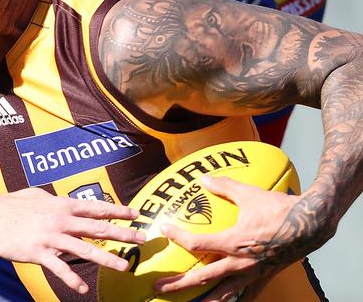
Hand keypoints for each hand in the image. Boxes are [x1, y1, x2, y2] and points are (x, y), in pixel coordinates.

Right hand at [0, 188, 145, 294]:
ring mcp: (51, 237)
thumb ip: (51, 198)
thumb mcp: (35, 195)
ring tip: (124, 267)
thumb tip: (60, 198)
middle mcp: (61, 220)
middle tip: (142, 239)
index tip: (136, 214)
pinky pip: (60, 268)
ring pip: (85, 249)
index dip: (118, 210)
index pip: (96, 207)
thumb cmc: (10, 204)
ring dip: (107, 259)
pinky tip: (84, 288)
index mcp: (62, 205)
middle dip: (123, 234)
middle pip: (98, 228)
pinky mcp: (39, 253)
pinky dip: (73, 279)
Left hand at [154, 176, 322, 301]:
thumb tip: (204, 178)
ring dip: (203, 301)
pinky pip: (246, 295)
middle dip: (178, 284)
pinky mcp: (263, 277)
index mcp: (233, 242)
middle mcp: (240, 262)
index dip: (177, 237)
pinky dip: (233, 301)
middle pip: (202, 278)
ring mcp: (252, 273)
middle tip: (158, 288)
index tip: (164, 229)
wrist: (310, 225)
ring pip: (223, 294)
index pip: (197, 244)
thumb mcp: (249, 194)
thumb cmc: (279, 208)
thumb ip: (224, 186)